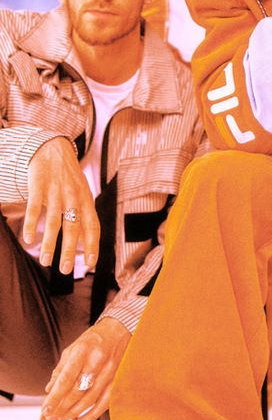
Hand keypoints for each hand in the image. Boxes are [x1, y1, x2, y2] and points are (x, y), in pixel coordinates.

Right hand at [24, 137, 98, 273]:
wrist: (53, 149)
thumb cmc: (69, 177)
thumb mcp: (82, 193)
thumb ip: (84, 215)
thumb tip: (86, 243)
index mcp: (86, 200)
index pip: (93, 226)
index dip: (93, 245)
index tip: (90, 264)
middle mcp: (73, 197)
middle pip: (73, 227)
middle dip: (70, 250)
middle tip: (65, 270)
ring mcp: (56, 192)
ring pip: (54, 221)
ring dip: (49, 243)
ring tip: (45, 261)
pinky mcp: (39, 186)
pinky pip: (35, 208)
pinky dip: (33, 224)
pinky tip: (29, 239)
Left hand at [41, 318, 130, 419]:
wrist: (119, 330)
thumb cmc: (93, 339)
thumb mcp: (73, 348)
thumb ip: (61, 369)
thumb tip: (49, 390)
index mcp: (82, 351)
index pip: (66, 379)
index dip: (55, 397)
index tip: (45, 409)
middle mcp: (97, 361)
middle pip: (78, 391)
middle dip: (62, 408)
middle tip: (51, 417)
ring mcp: (109, 371)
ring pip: (91, 399)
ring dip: (74, 412)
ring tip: (62, 419)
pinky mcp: (118, 378)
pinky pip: (105, 401)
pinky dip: (93, 413)